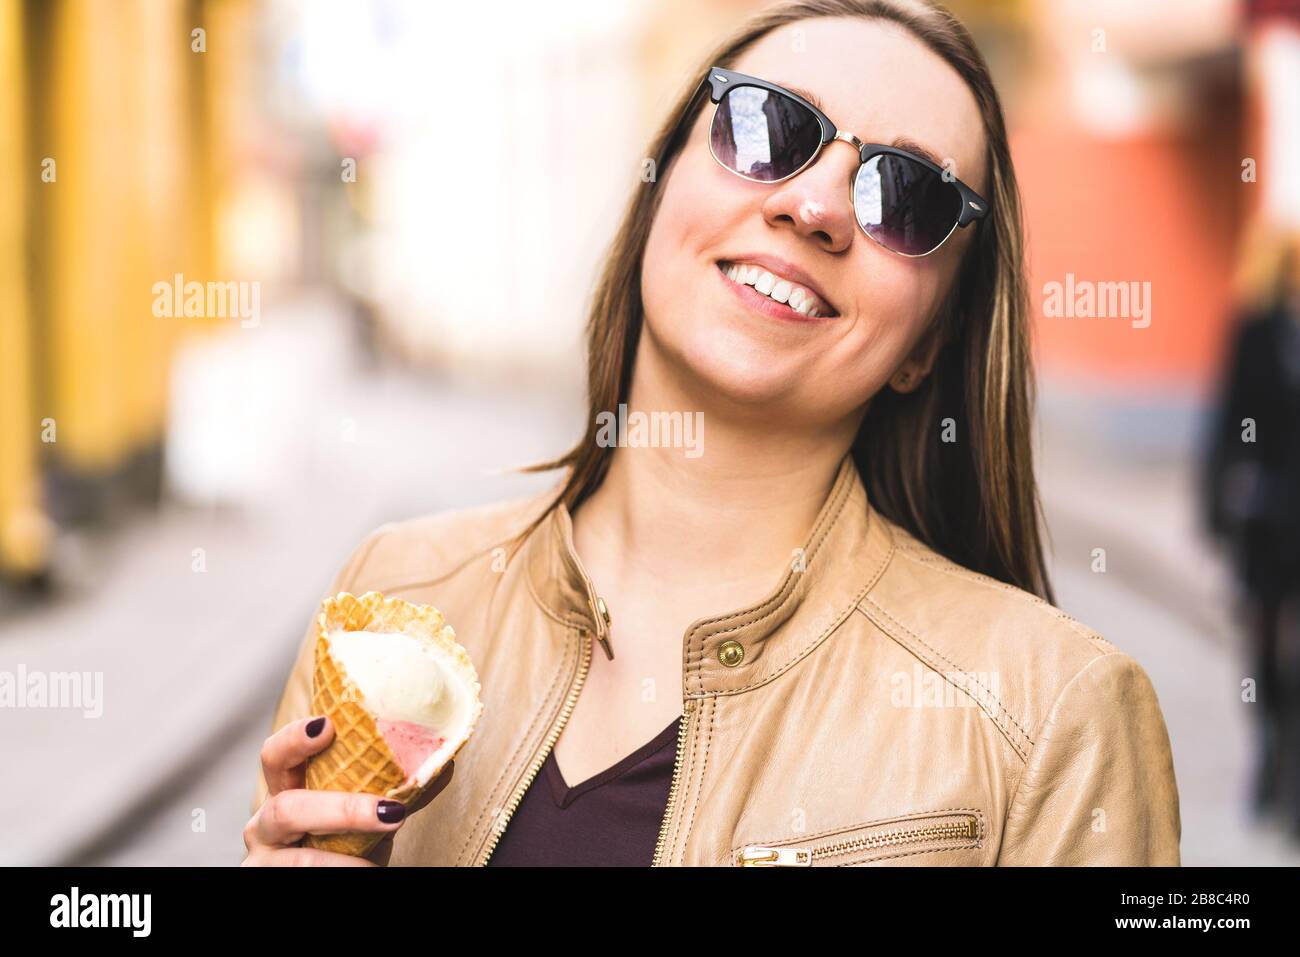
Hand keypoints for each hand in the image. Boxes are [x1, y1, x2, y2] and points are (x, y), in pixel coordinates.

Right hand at [241, 715, 453, 865]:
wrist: (329, 881)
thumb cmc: (342, 844)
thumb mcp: (363, 814)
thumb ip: (391, 791)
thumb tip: (443, 764)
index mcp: (285, 791)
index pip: (275, 756)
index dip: (295, 739)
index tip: (328, 725)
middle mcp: (264, 824)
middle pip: (287, 809)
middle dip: (342, 810)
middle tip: (391, 811)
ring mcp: (264, 860)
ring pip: (301, 861)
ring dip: (348, 863)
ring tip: (376, 864)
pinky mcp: (269, 884)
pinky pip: (306, 880)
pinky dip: (347, 874)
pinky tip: (368, 872)